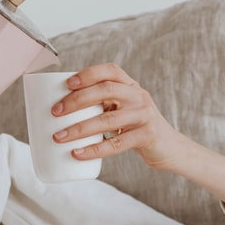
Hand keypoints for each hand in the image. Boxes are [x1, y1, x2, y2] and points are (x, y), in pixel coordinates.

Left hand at [50, 63, 187, 170]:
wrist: (169, 147)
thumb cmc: (135, 127)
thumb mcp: (122, 109)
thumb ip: (101, 104)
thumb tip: (59, 109)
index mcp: (130, 85)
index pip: (110, 71)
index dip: (88, 74)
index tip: (67, 84)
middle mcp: (138, 96)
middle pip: (105, 90)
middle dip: (77, 100)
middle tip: (55, 112)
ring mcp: (144, 115)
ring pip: (108, 119)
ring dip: (79, 128)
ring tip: (59, 137)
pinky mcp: (147, 136)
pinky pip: (116, 143)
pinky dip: (94, 149)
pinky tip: (77, 153)